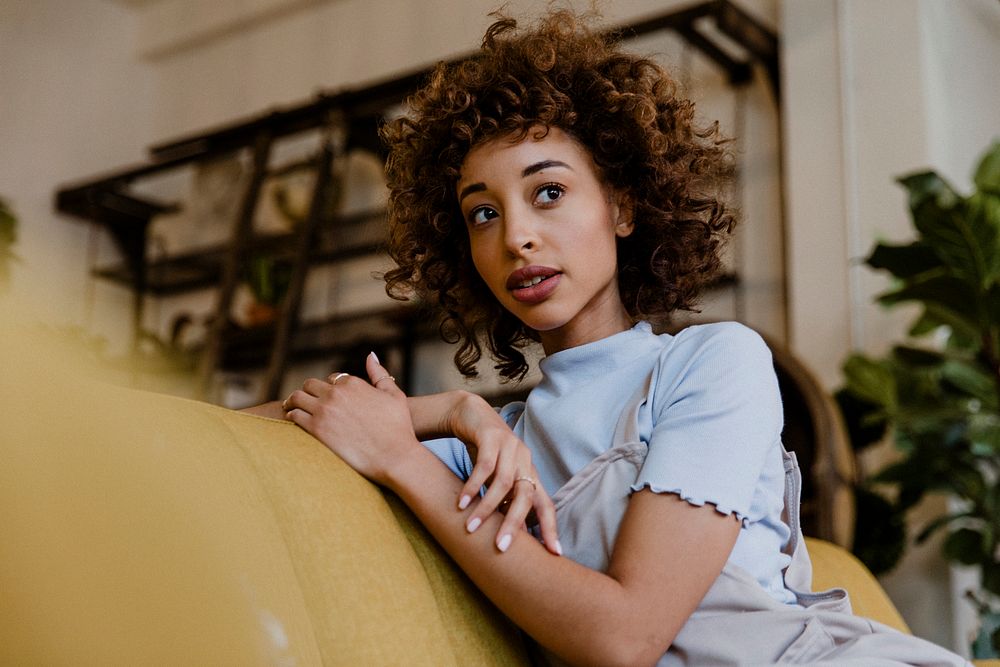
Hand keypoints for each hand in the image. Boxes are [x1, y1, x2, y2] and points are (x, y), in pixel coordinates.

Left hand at [283, 353, 416, 484]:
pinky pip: (295, 416)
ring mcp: (324, 410)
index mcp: (353, 382)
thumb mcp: (393, 395)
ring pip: (297, 397)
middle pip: (310, 385)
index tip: (328, 396)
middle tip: (303, 399)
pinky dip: (291, 415)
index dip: (330, 387)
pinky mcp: (316, 429)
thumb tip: (370, 355)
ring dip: (293, 400)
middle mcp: (336, 393)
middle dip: (308, 391)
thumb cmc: (398, 427)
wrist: (394, 455)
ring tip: (290, 406)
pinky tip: (292, 420)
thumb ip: (379, 374)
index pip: (332, 379)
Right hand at [446, 392, 560, 555]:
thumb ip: (503, 501)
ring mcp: (510, 446)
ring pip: (504, 482)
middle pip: (526, 496)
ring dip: (487, 507)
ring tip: (471, 527)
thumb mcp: (496, 477)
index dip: (550, 527)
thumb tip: (506, 537)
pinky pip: (484, 466)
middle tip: (501, 547)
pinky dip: (473, 486)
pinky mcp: (492, 436)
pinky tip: (462, 502)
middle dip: (515, 524)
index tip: (554, 552)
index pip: (545, 503)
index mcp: (529, 473)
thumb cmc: (483, 452)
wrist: (470, 414)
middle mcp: (524, 459)